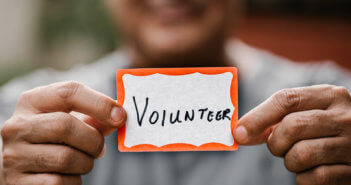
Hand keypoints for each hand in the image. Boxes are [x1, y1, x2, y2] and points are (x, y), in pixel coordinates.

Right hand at [1, 81, 125, 184]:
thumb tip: (119, 116)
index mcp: (32, 101)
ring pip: (66, 158)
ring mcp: (14, 155)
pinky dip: (74, 181)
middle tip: (99, 148)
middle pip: (66, 126)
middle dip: (93, 140)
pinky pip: (60, 182)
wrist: (21, 165)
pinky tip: (68, 175)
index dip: (100, 104)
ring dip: (85, 163)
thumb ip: (93, 117)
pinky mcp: (17, 182)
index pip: (68, 92)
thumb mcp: (68, 119)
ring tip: (81, 162)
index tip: (121, 116)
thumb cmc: (52, 138)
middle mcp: (17, 126)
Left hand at [234, 85, 350, 184]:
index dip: (258, 117)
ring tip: (300, 157)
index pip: (287, 99)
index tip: (238, 133)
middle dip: (275, 142)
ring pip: (301, 154)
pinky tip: (313, 170)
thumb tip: (240, 131)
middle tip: (279, 147)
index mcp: (331, 95)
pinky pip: (314, 178)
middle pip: (291, 126)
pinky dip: (304, 178)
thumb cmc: (321, 130)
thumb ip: (274, 118)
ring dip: (290, 161)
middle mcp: (345, 117)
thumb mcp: (305, 113)